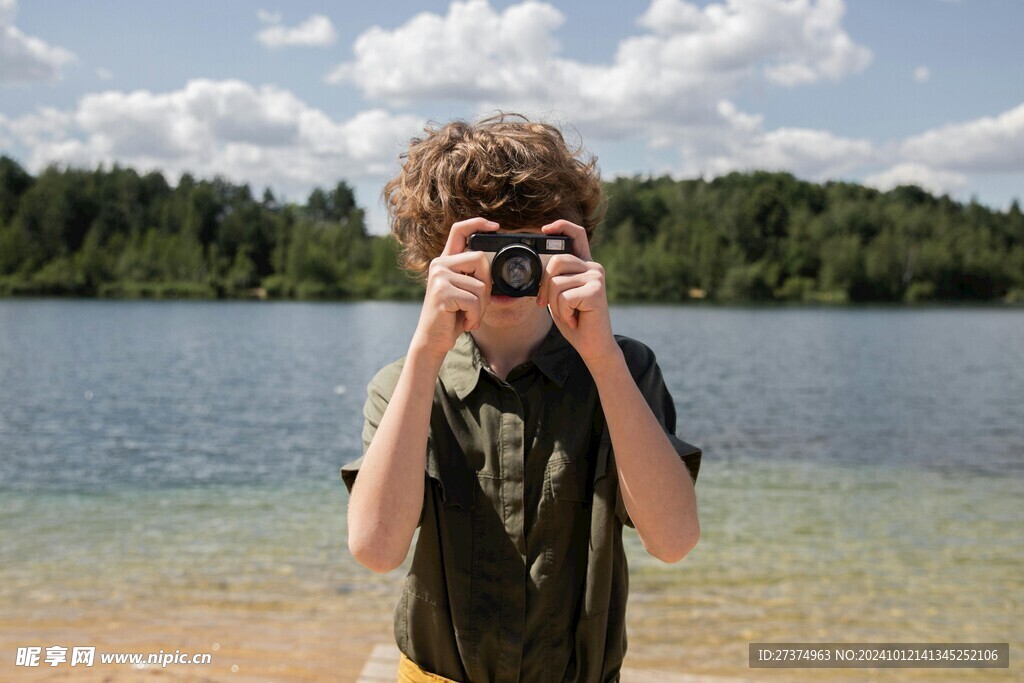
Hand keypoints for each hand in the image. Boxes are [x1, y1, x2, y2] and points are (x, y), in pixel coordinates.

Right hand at [410, 217, 496, 359]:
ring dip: (481, 307)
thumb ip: (472, 275)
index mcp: (445, 261)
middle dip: (487, 286)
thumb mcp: (463, 291)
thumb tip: (493, 262)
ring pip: (480, 285)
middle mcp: (439, 264)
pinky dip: (474, 316)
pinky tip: (464, 322)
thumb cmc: (452, 316)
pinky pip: (474, 300)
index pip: (459, 230)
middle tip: (476, 305)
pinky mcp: (442, 292)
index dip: (477, 223)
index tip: (495, 226)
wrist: (432, 340)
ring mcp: (439, 277)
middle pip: (480, 259)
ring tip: (468, 316)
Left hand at [536, 220, 618, 364]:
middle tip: (547, 304)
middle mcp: (593, 267)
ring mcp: (596, 278)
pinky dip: (563, 312)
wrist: (593, 345)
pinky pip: (563, 297)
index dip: (561, 226)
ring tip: (568, 313)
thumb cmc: (575, 320)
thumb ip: (553, 279)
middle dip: (544, 287)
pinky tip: (575, 319)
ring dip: (554, 303)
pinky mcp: (595, 291)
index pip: (577, 235)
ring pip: (556, 282)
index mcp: (585, 265)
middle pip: (555, 262)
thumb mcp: (559, 295)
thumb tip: (536, 267)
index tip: (544, 229)